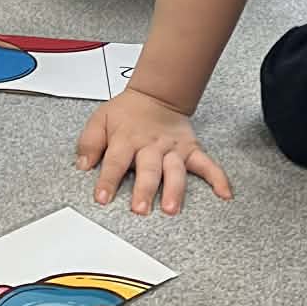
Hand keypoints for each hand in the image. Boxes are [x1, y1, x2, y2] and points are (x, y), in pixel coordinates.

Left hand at [75, 85, 231, 216]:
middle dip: (145, 189)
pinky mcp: (190, 150)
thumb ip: (89, 143)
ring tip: (172, 209)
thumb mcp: (100, 120)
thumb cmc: (127, 113)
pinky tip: (224, 194)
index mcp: (126, 139)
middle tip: (140, 209)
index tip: (102, 198)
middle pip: (148, 169)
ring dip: (175, 190)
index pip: (115, 161)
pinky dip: (218, 178)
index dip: (108, 179)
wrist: (156, 95)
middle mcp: (151, 146)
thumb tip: (82, 165)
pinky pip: (207, 165)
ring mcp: (173, 149)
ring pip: (175, 171)